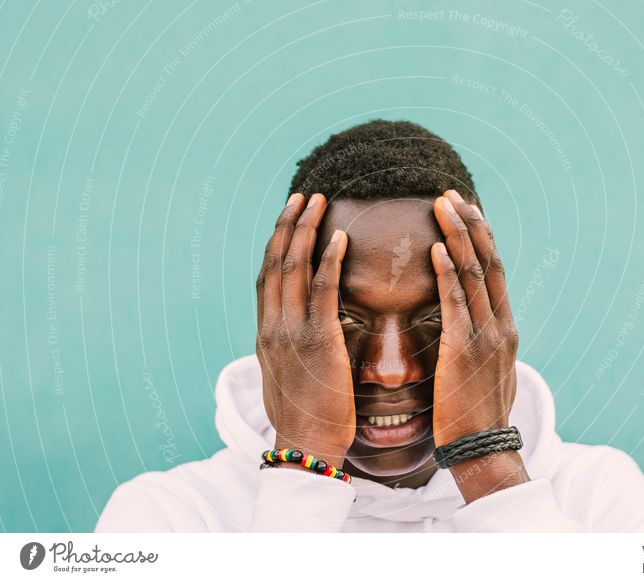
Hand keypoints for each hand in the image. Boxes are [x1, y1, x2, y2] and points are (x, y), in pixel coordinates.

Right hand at [255, 192, 353, 466]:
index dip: (276, 243)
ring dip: (304, 230)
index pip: (266, 277)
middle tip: (302, 196)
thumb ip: (288, 346)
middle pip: (275, 263)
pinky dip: (328, 262)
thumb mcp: (287, 375)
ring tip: (317, 202)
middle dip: (287, 225)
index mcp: (266, 333)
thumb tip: (294, 330)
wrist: (306, 446)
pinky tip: (339, 238)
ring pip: (292, 269)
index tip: (288, 217)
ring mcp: (291, 333)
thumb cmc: (305, 414)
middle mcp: (272, 327)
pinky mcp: (318, 343)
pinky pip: (322, 293)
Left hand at [431, 189, 527, 501]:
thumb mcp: (486, 370)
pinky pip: (456, 302)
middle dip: (470, 224)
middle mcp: (501, 324)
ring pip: (475, 273)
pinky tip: (434, 249)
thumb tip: (467, 325)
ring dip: (457, 236)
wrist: (482, 448)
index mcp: (505, 328)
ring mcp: (486, 335)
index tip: (464, 211)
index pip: (495, 270)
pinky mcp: (464, 349)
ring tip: (442, 206)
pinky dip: (446, 273)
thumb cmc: (476, 412)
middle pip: (489, 261)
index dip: (480, 237)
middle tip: (451, 195)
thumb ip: (479, 342)